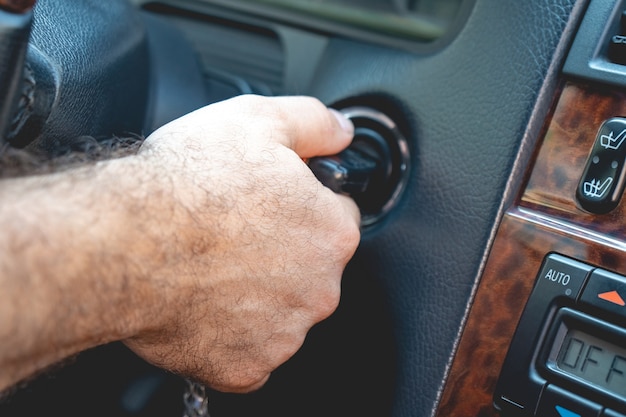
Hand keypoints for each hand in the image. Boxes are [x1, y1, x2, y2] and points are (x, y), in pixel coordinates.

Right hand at [123, 95, 360, 392]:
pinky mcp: (246, 365)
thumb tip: (342, 131)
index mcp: (331, 232)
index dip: (303, 204)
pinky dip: (229, 333)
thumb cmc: (187, 185)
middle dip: (282, 252)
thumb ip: (314, 123)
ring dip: (256, 294)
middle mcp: (320, 288)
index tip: (272, 203)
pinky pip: (248, 349)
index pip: (336, 217)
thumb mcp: (257, 120)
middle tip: (234, 233)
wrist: (123, 243)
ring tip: (211, 267)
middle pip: (311, 268)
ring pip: (280, 310)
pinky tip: (201, 304)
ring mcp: (283, 333)